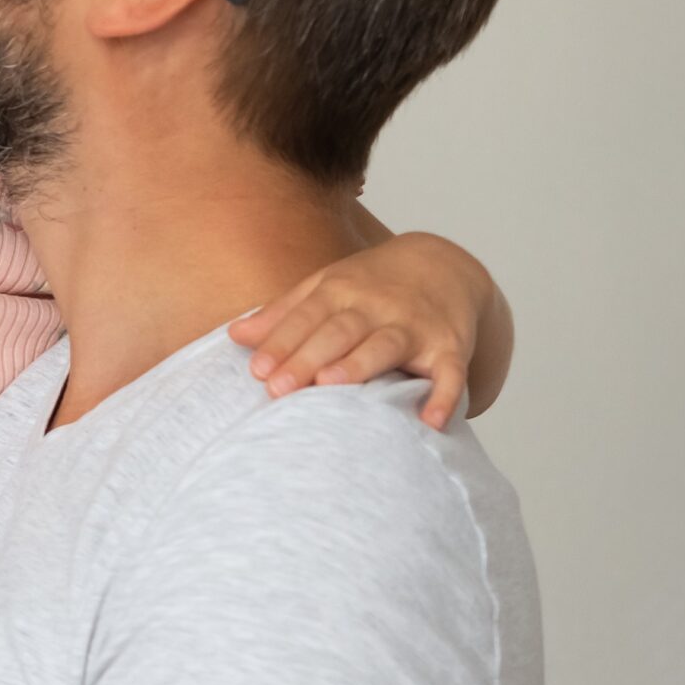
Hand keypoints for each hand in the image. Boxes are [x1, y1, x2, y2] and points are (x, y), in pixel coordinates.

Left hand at [226, 232, 494, 430]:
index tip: (257, 371)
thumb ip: (284, 313)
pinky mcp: (450, 346)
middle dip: (308, 357)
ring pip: (385, 344)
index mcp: (341, 288)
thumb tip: (234, 335)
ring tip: (331, 386)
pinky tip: (431, 421)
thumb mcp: (327, 286)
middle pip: (339, 330)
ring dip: (360, 364)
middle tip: (278, 390)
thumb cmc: (372, 285)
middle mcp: (376, 305)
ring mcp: (414, 325)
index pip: (307, 316)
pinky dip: (445, 396)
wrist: (444, 263)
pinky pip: (451, 372)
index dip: (281, 342)